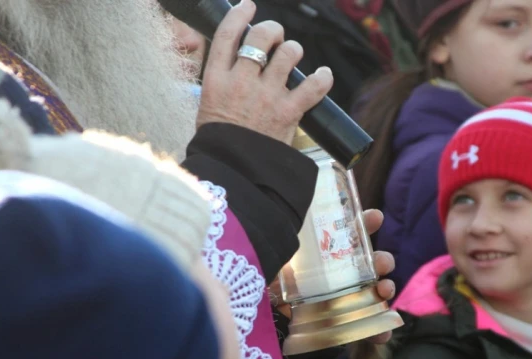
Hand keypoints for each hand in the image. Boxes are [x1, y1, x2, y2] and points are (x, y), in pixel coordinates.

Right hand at [196, 0, 332, 144]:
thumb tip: (240, 60)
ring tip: (293, 57)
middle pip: (262, 37)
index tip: (249, 6)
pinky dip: (323, 78)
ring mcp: (267, 96)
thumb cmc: (221, 140)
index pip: (228, 34)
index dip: (240, 14)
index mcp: (216, 79)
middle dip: (273, 30)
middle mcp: (242, 82)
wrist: (234, 170)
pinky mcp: (288, 112)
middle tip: (277, 37)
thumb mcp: (208, 104)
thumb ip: (223, 80)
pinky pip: (313, 86)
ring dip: (294, 51)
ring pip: (289, 54)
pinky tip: (323, 75)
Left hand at [269, 209, 395, 343]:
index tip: (375, 218)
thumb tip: (285, 211)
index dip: (366, 223)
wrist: (261, 312)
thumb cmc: (270, 275)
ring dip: (386, 288)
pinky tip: (383, 331)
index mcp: (329, 249)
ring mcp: (346, 296)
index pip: (352, 231)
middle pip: (371, 262)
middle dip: (381, 260)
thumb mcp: (276, 252)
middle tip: (381, 263)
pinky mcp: (344, 321)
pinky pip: (367, 325)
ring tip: (385, 291)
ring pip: (376, 291)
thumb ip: (283, 235)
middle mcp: (342, 270)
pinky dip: (379, 329)